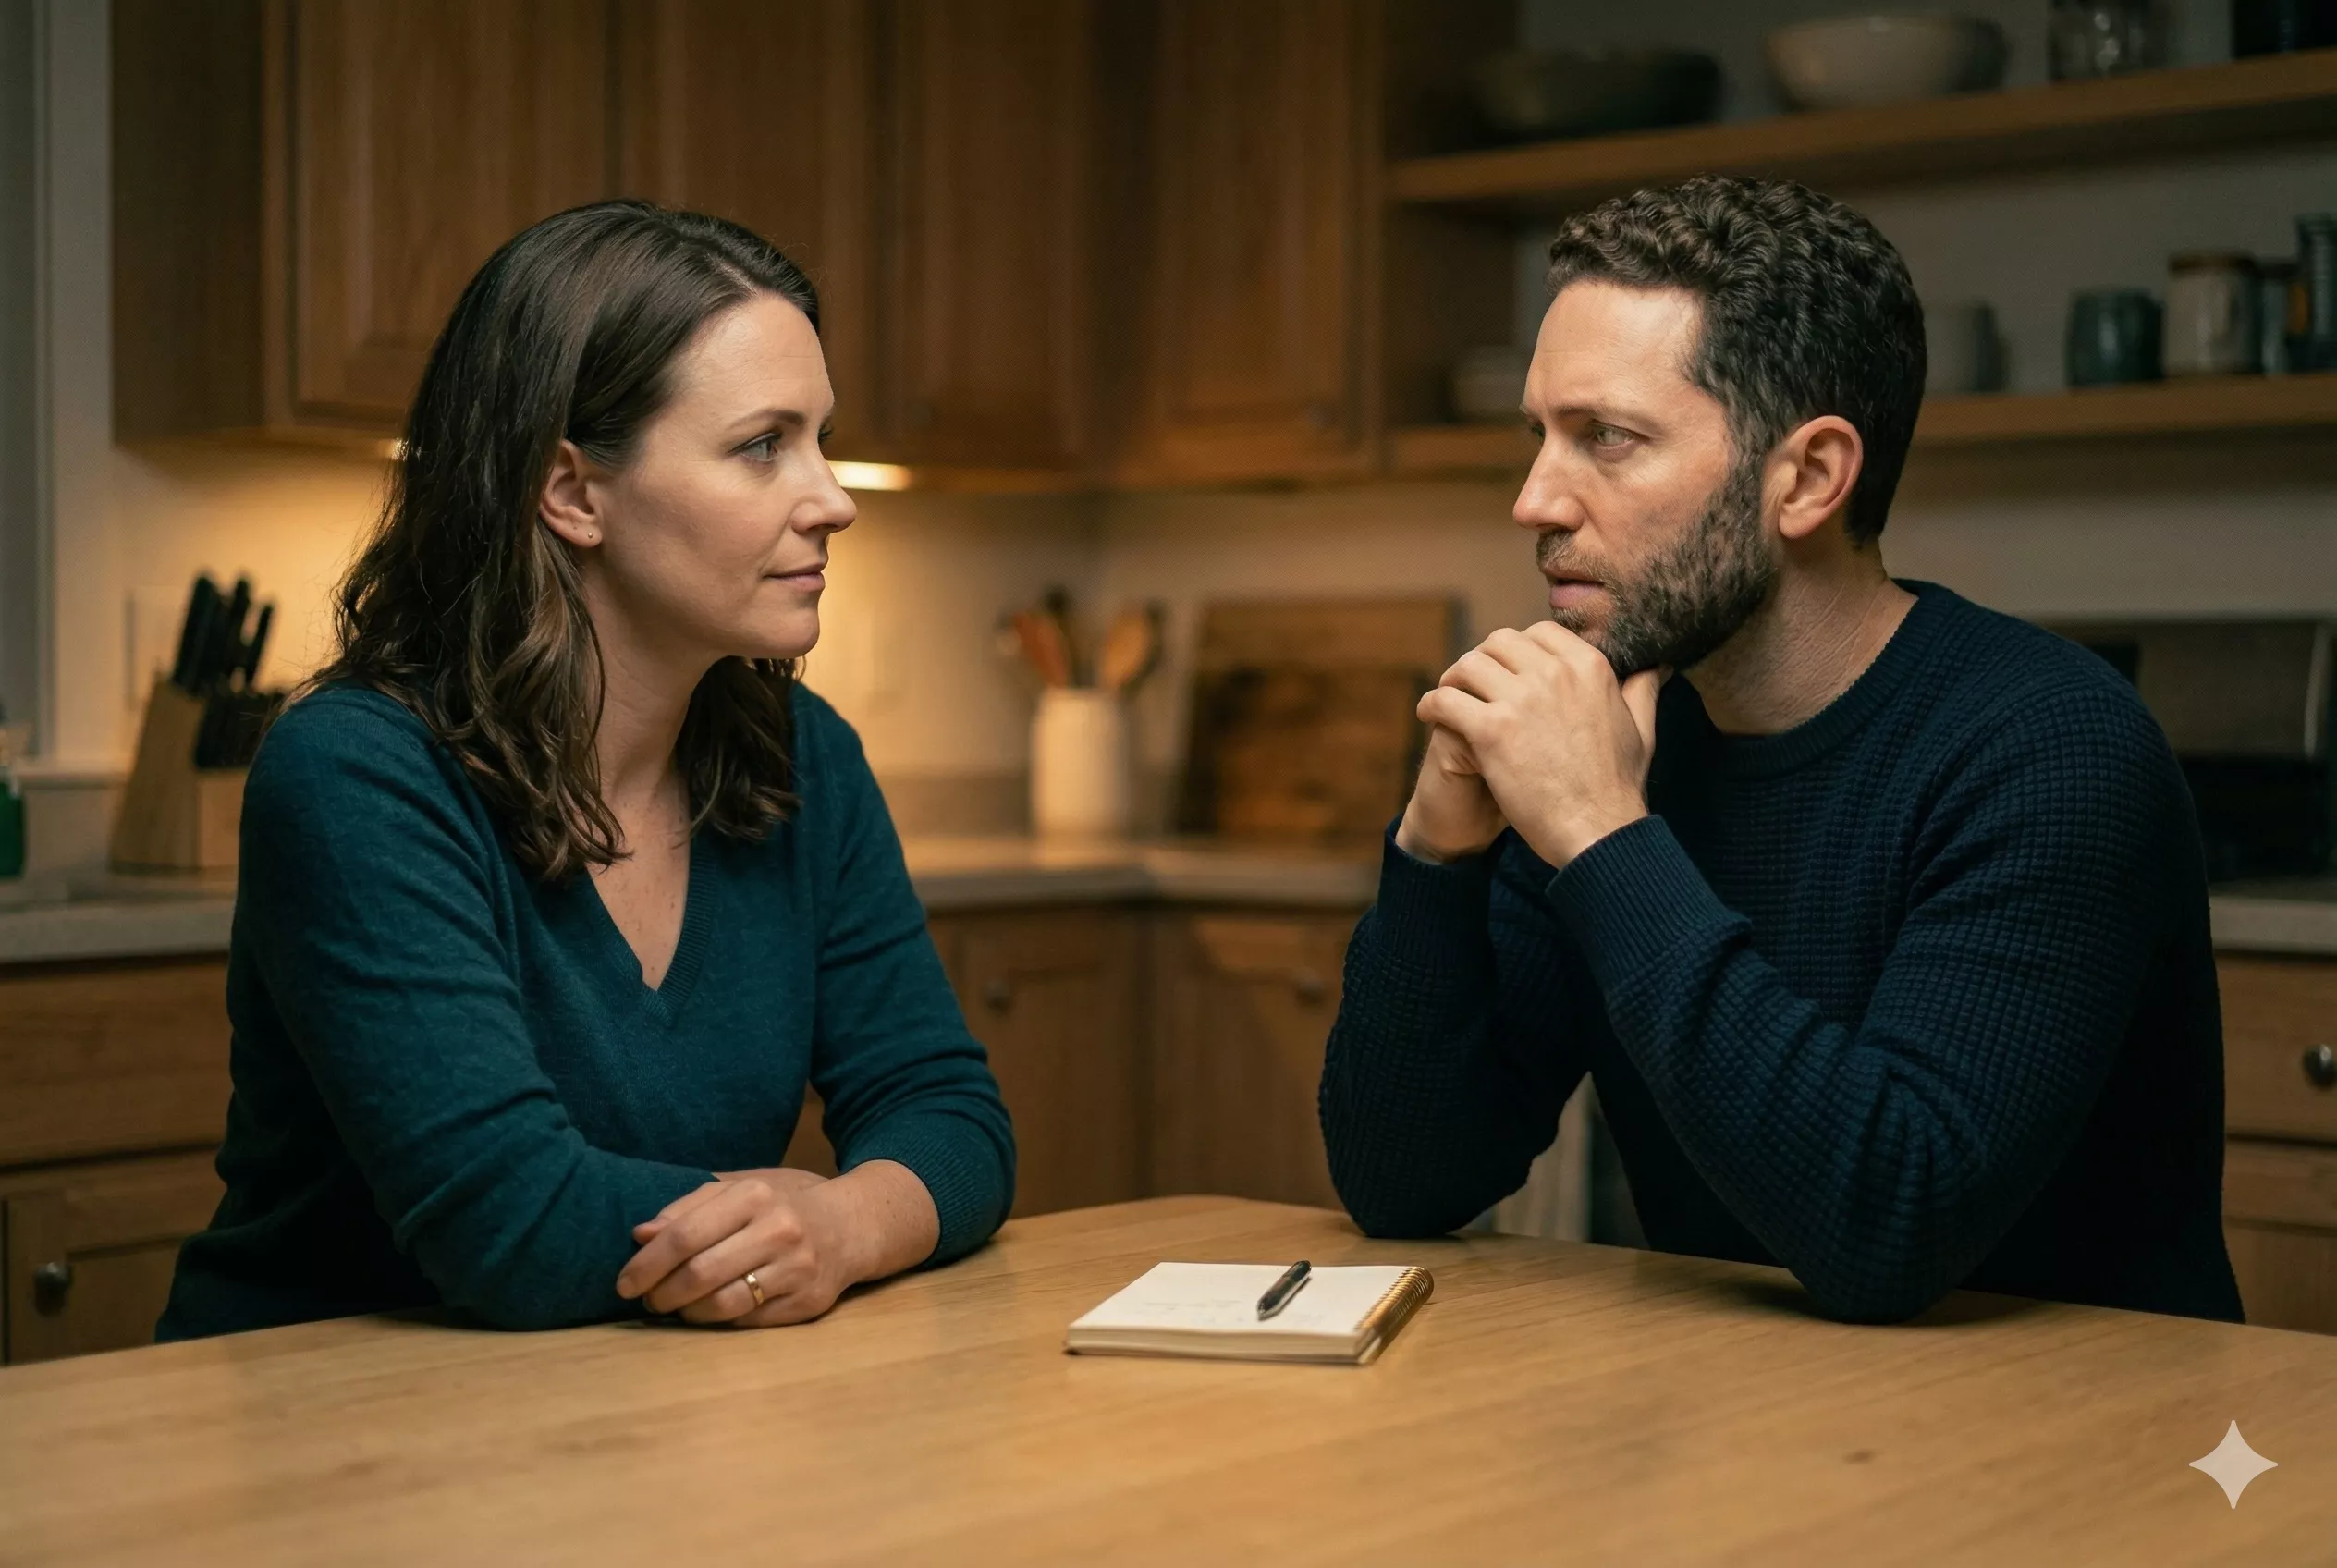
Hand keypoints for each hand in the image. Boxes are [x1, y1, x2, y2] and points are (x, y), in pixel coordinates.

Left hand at [614, 1168, 857, 1325]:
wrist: (851, 1225)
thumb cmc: (782, 1204)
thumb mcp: (739, 1188)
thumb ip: (689, 1207)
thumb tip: (640, 1234)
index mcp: (754, 1195)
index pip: (684, 1235)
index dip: (646, 1264)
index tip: (624, 1282)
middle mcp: (778, 1229)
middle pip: (700, 1273)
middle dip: (662, 1293)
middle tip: (648, 1299)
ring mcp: (797, 1268)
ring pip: (723, 1304)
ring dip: (688, 1312)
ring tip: (677, 1307)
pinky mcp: (807, 1302)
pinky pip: (749, 1321)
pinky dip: (719, 1321)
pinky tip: (709, 1312)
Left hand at [1414, 624, 1662, 870]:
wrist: (1598, 832)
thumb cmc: (1618, 787)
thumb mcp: (1642, 728)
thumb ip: (1642, 688)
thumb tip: (1657, 662)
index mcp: (1589, 666)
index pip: (1538, 632)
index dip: (1517, 649)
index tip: (1506, 670)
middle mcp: (1555, 673)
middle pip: (1499, 643)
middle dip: (1483, 660)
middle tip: (1472, 683)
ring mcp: (1521, 699)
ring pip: (1468, 665)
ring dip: (1454, 679)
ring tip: (1448, 697)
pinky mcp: (1492, 730)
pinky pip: (1446, 700)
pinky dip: (1431, 704)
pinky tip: (1430, 715)